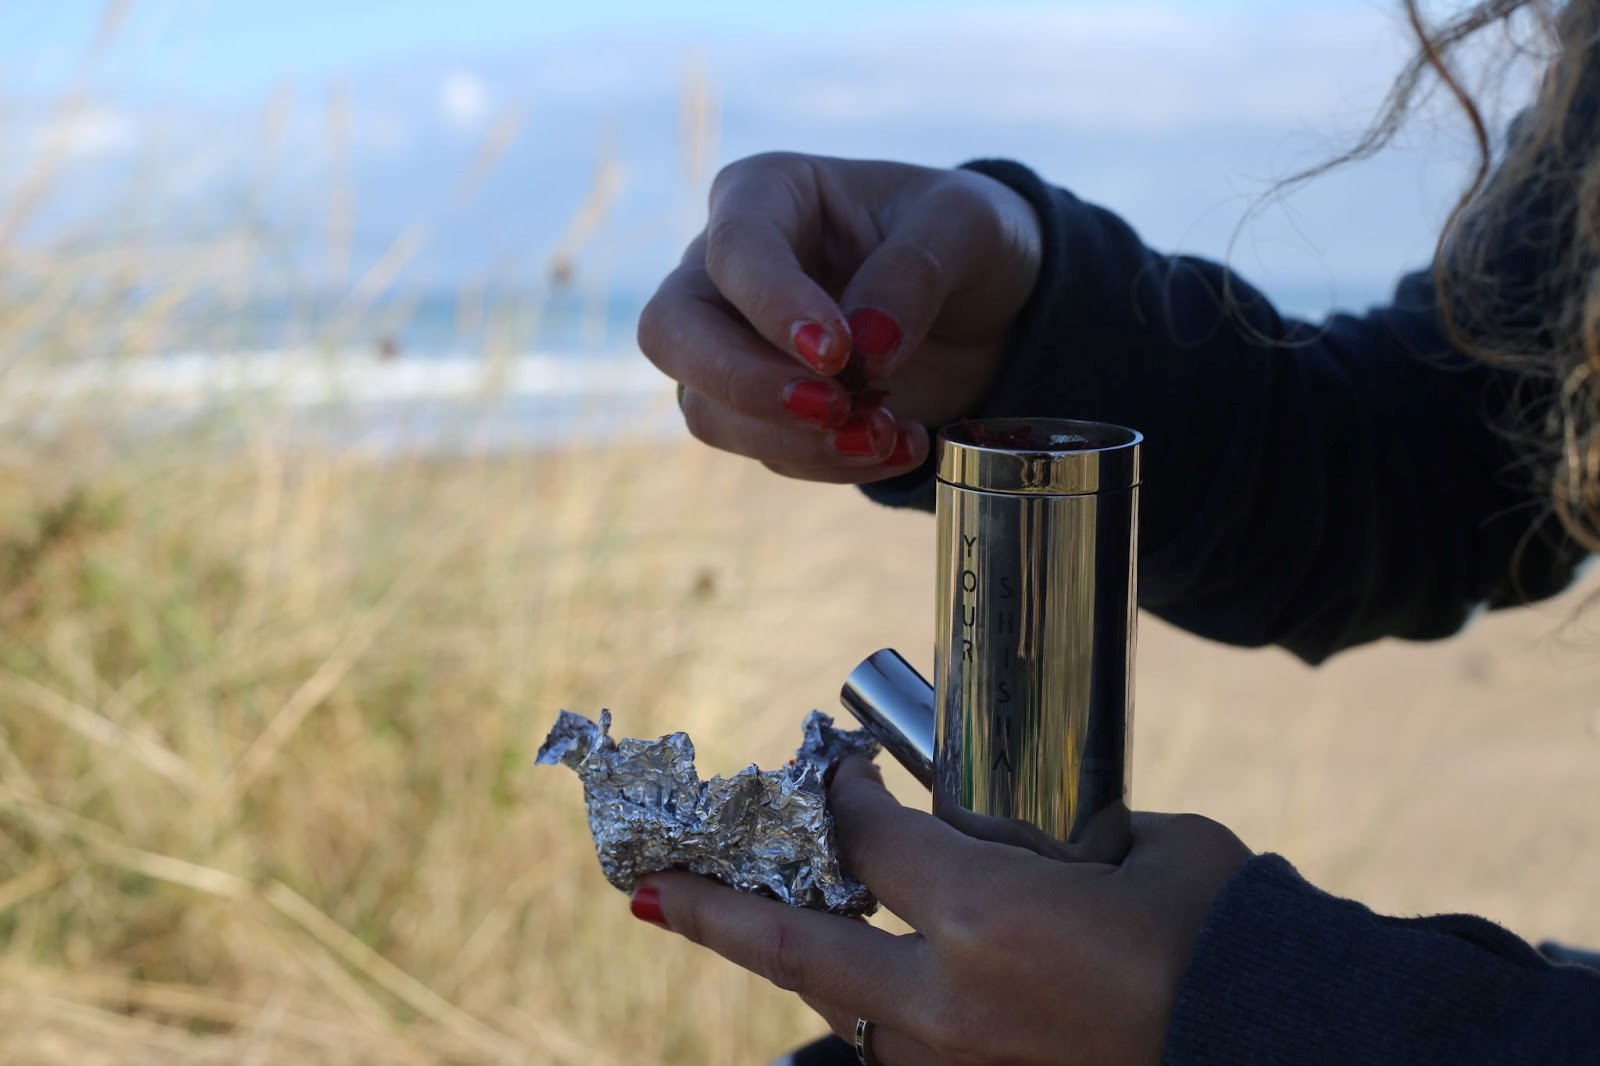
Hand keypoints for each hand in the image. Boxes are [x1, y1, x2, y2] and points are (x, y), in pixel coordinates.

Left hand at [630, 758, 1250, 1064]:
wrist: (1289, 1045)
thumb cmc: (1226, 933)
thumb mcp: (1134, 849)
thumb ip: (1047, 837)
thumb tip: (1000, 831)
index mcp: (986, 914)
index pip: (864, 836)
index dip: (835, 792)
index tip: (834, 769)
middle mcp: (947, 997)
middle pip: (794, 943)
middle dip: (710, 908)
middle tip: (645, 885)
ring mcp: (956, 1064)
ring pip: (839, 1009)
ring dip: (797, 964)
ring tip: (755, 926)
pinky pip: (897, 1052)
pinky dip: (869, 1018)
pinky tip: (864, 993)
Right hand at [638, 153, 1041, 482]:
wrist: (987, 308)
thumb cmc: (964, 239)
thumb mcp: (967, 227)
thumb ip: (916, 270)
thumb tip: (867, 347)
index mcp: (766, 194)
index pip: (734, 248)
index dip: (773, 305)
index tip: (838, 353)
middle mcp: (726, 270)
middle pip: (671, 332)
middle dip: (743, 383)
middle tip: (831, 410)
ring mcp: (733, 345)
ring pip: (706, 408)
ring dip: (793, 440)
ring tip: (888, 436)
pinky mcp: (761, 410)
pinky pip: (765, 450)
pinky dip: (830, 462)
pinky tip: (902, 446)